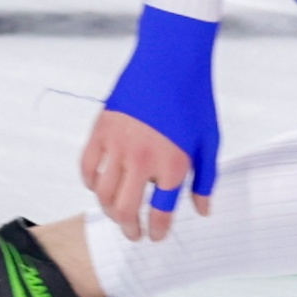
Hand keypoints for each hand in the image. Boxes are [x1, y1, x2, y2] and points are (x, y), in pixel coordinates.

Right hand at [80, 108, 205, 240]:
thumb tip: (203, 210)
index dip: (157, 231)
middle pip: (126, 210)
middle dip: (129, 228)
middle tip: (133, 233)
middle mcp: (143, 160)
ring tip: (118, 213)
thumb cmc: (193, 99)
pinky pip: (88, 168)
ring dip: (109, 210)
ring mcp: (118, 145)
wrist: (170, 61)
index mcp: (173, 165)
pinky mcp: (101, 130)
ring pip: (103, 194)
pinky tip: (100, 186)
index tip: (155, 236)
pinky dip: (91, 183)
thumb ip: (205, 180)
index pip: (160, 213)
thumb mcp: (209, 142)